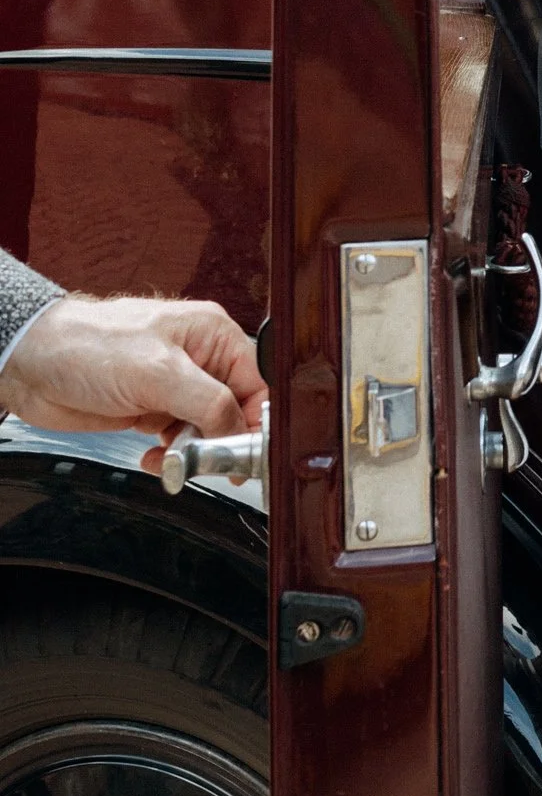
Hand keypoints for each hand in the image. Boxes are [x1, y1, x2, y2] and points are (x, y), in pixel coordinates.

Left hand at [0, 294, 267, 462]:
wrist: (32, 364)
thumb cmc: (88, 345)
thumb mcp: (158, 372)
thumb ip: (208, 401)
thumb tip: (238, 430)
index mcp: (212, 335)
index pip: (256, 383)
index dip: (254, 421)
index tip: (246, 455)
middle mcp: (199, 358)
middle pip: (234, 410)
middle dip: (219, 441)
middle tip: (202, 461)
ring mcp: (174, 385)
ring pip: (206, 430)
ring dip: (192, 452)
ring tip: (170, 458)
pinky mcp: (152, 408)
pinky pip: (179, 439)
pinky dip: (171, 455)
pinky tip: (154, 456)